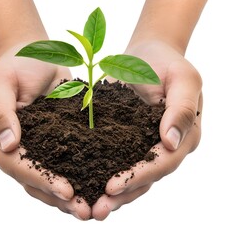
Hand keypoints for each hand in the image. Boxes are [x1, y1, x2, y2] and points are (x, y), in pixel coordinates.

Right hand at [0, 44, 90, 219]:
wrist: (37, 56)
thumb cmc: (16, 65)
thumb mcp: (1, 82)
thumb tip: (8, 144)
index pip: (16, 165)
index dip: (40, 179)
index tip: (66, 190)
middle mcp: (14, 149)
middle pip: (34, 180)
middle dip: (58, 197)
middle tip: (85, 211)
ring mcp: (36, 148)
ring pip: (50, 179)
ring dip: (70, 196)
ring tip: (93, 208)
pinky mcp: (55, 143)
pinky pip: (66, 164)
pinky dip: (80, 177)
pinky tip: (97, 187)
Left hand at [92, 40, 202, 219]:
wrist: (147, 54)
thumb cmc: (168, 63)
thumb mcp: (183, 79)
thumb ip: (181, 109)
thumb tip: (172, 143)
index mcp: (183, 137)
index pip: (162, 163)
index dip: (139, 176)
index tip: (113, 185)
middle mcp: (162, 147)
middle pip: (144, 178)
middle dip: (121, 195)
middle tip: (96, 210)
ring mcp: (142, 145)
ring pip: (128, 175)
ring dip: (109, 193)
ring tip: (86, 207)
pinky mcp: (123, 139)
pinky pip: (112, 159)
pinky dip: (98, 172)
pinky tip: (79, 183)